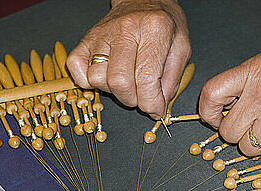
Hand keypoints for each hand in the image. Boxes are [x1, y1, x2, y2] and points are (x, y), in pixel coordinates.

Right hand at [67, 0, 190, 118]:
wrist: (143, 1)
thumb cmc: (162, 23)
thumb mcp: (181, 47)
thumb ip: (172, 80)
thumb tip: (157, 107)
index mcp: (154, 28)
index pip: (146, 77)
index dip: (151, 102)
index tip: (155, 109)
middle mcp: (125, 29)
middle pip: (119, 82)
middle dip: (132, 100)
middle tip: (141, 96)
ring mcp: (101, 34)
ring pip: (97, 79)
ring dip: (113, 91)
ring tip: (126, 82)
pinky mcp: (85, 40)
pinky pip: (79, 72)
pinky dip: (89, 82)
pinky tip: (106, 75)